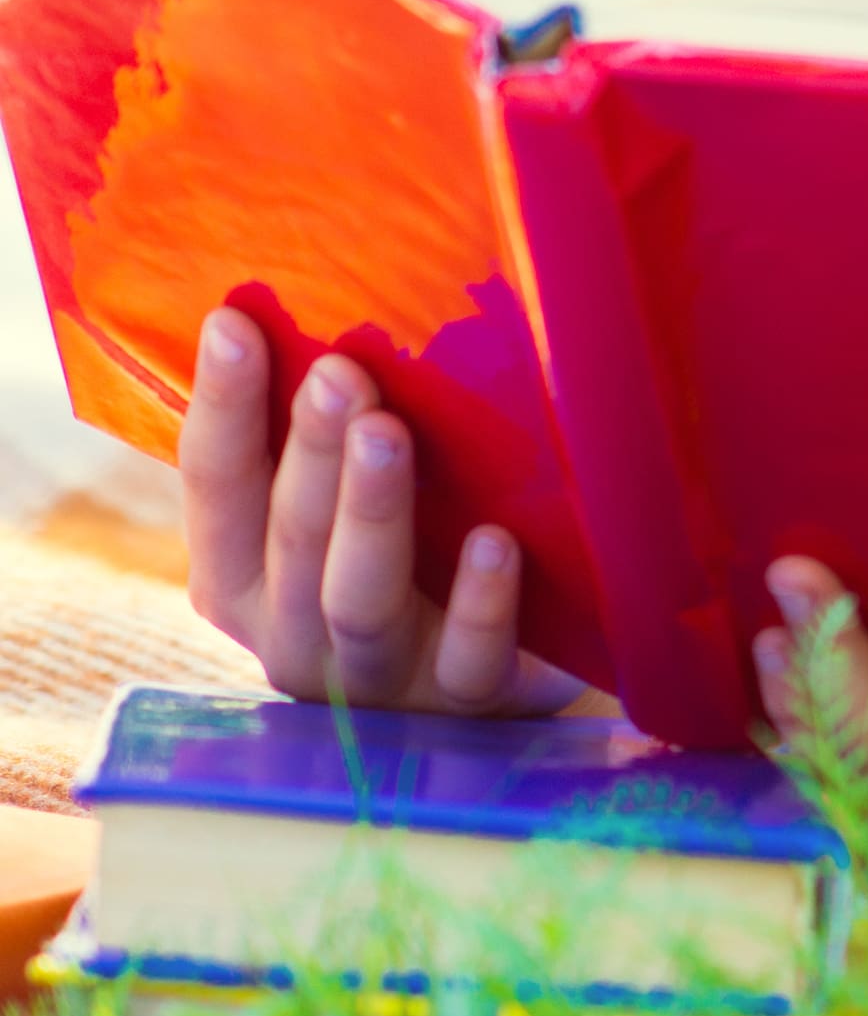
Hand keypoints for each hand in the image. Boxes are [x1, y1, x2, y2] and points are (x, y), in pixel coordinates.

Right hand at [179, 308, 579, 714]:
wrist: (504, 680)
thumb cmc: (416, 560)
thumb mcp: (349, 505)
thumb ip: (321, 437)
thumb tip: (309, 309)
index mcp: (245, 579)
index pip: (215, 489)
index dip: (222, 409)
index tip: (233, 322)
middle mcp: (294, 636)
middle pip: (292, 541)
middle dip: (311, 453)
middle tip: (340, 373)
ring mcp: (380, 679)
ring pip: (361, 601)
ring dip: (372, 513)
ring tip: (391, 433)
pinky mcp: (469, 706)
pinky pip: (468, 660)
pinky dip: (480, 603)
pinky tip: (497, 542)